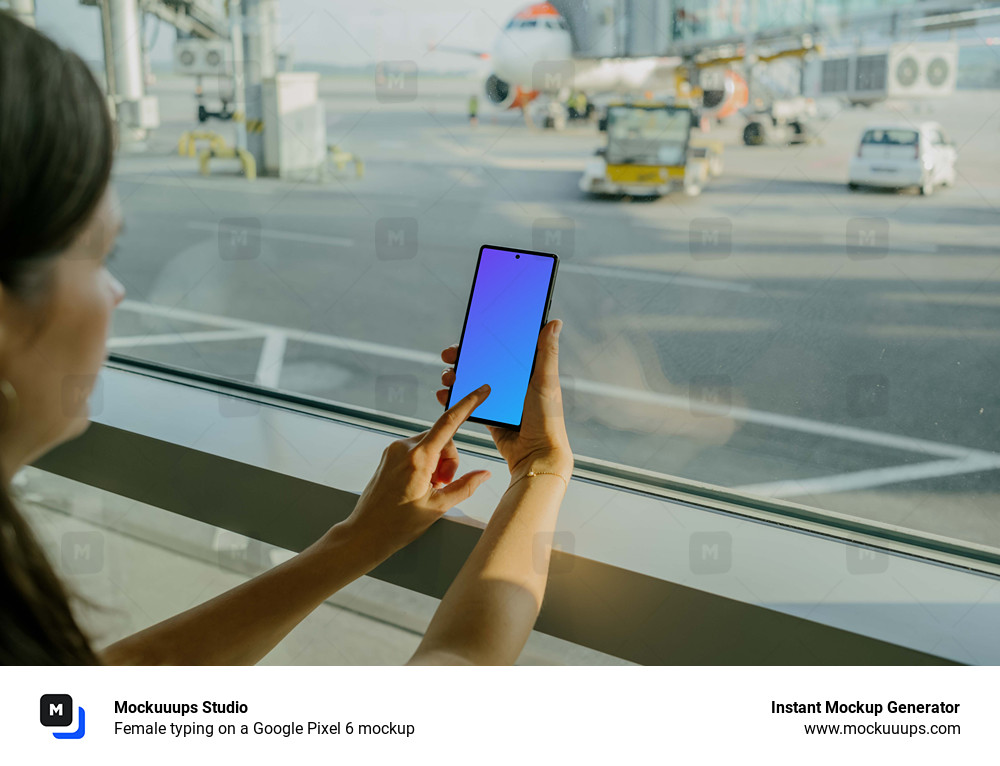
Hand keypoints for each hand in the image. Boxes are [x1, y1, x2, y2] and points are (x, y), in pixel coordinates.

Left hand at [341, 384, 492, 557]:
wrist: (365, 533)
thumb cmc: (398, 524)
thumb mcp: (438, 507)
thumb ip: (465, 486)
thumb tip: (485, 473)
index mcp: (418, 458)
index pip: (449, 422)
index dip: (469, 404)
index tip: (482, 390)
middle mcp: (404, 447)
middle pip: (443, 439)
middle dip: (450, 461)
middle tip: (442, 486)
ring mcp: (394, 449)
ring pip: (431, 445)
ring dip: (438, 464)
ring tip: (429, 489)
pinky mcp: (390, 455)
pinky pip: (418, 450)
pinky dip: (426, 464)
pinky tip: (420, 485)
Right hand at [437, 319, 572, 482]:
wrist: (536, 454)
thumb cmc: (547, 418)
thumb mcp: (546, 381)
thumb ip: (547, 352)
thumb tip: (555, 321)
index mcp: (528, 371)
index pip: (503, 347)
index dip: (485, 338)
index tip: (469, 332)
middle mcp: (513, 382)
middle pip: (484, 362)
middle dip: (464, 357)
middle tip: (449, 355)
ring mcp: (500, 399)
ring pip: (474, 381)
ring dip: (457, 376)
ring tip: (448, 377)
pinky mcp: (490, 416)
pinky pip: (469, 402)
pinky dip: (456, 397)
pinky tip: (445, 394)